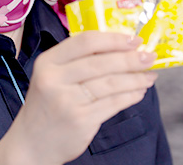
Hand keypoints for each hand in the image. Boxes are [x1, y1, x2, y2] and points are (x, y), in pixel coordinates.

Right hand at [0, 31, 156, 164]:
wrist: (32, 143)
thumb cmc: (48, 105)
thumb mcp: (53, 76)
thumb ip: (78, 61)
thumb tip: (121, 48)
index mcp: (48, 62)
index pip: (85, 41)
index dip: (113, 39)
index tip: (133, 39)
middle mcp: (55, 79)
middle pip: (101, 62)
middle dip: (131, 59)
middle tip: (150, 56)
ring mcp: (68, 101)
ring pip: (111, 84)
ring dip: (135, 79)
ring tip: (150, 76)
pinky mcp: (81, 120)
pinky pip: (113, 104)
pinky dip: (130, 96)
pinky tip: (139, 92)